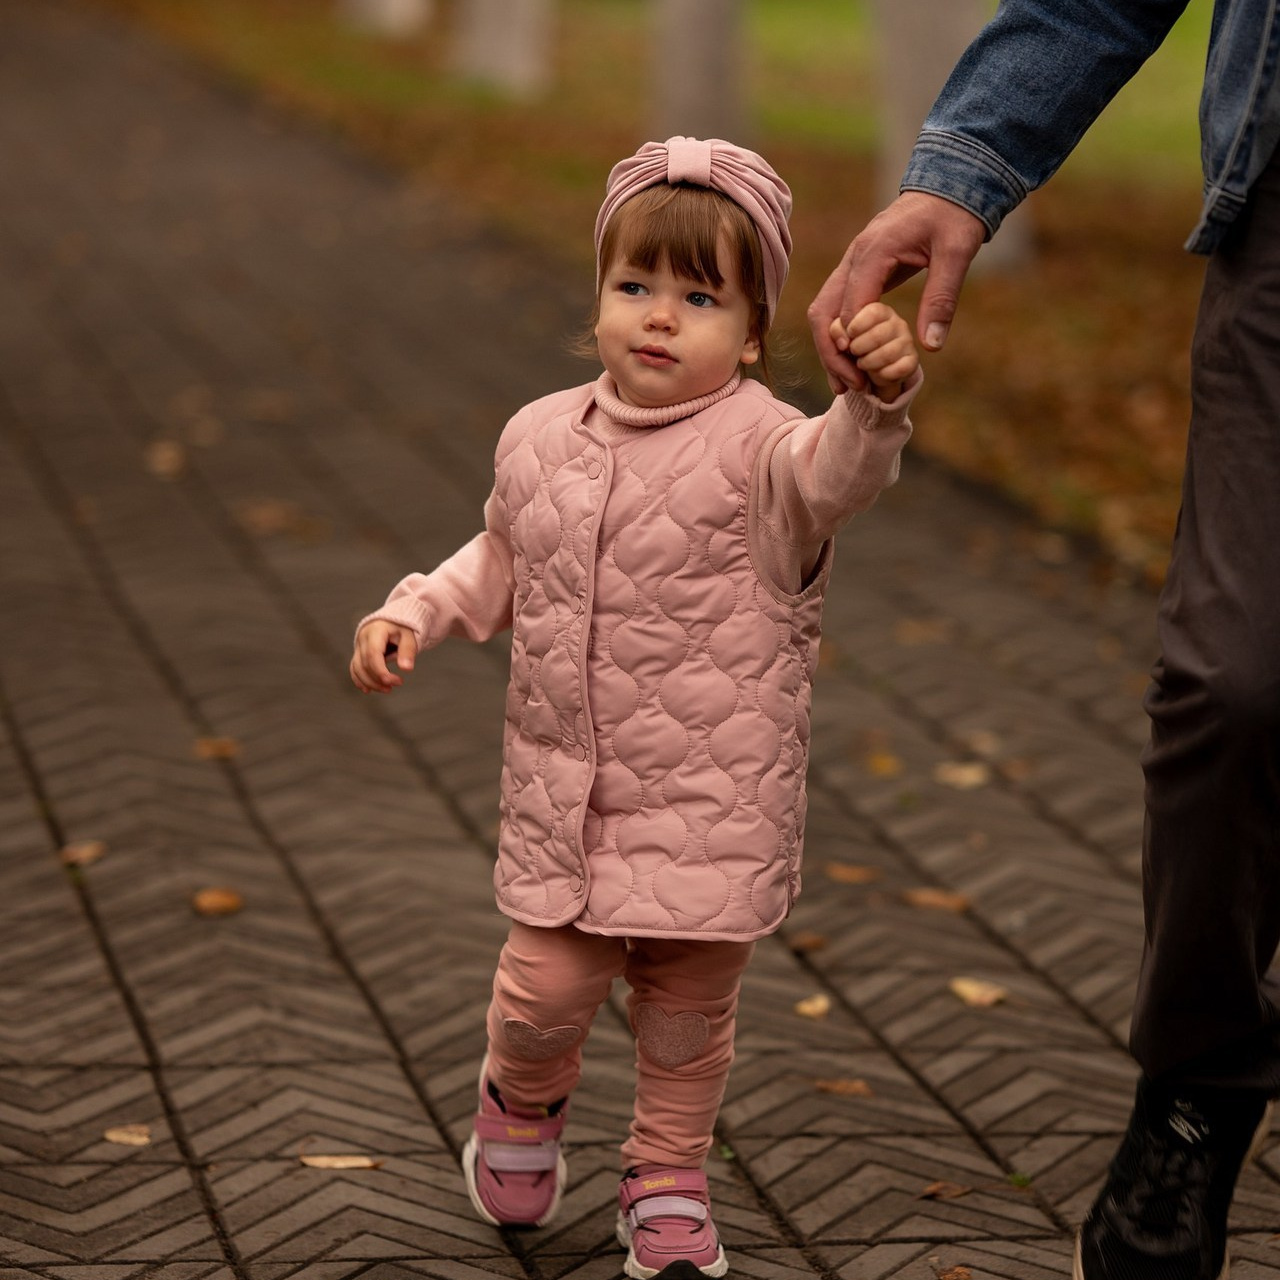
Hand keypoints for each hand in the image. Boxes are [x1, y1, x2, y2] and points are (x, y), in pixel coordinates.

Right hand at [350, 620, 417, 692]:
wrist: (392, 621)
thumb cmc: (402, 627)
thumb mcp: (409, 635)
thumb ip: (408, 650)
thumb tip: (406, 669)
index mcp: (375, 631)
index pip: (372, 655)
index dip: (381, 671)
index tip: (396, 681)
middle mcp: (362, 638)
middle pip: (364, 664)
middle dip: (379, 679)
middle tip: (397, 684)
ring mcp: (358, 646)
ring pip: (357, 668)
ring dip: (370, 682)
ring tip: (387, 689)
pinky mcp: (358, 653)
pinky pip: (354, 668)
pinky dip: (360, 680)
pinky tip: (368, 690)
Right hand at [808, 192, 986, 391]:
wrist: (949, 184)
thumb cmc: (954, 215)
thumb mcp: (957, 252)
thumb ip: (942, 297)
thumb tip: (931, 345)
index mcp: (873, 252)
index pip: (850, 307)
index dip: (853, 344)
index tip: (866, 374)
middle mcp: (853, 258)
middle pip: (823, 312)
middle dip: (832, 353)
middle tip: (853, 386)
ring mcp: (851, 264)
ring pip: (823, 312)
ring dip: (830, 349)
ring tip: (846, 385)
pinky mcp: (857, 272)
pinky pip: (836, 308)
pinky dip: (838, 338)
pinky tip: (851, 364)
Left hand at [830, 303, 917, 400]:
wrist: (870, 373)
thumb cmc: (852, 349)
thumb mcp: (839, 337)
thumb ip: (835, 333)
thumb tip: (843, 344)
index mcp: (879, 311)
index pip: (870, 313)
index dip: (852, 329)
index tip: (845, 340)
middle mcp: (897, 322)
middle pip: (875, 336)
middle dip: (857, 351)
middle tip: (854, 354)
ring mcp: (907, 341)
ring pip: (886, 354)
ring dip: (868, 365)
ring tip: (863, 364)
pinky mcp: (912, 360)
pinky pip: (898, 370)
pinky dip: (882, 376)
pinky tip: (878, 374)